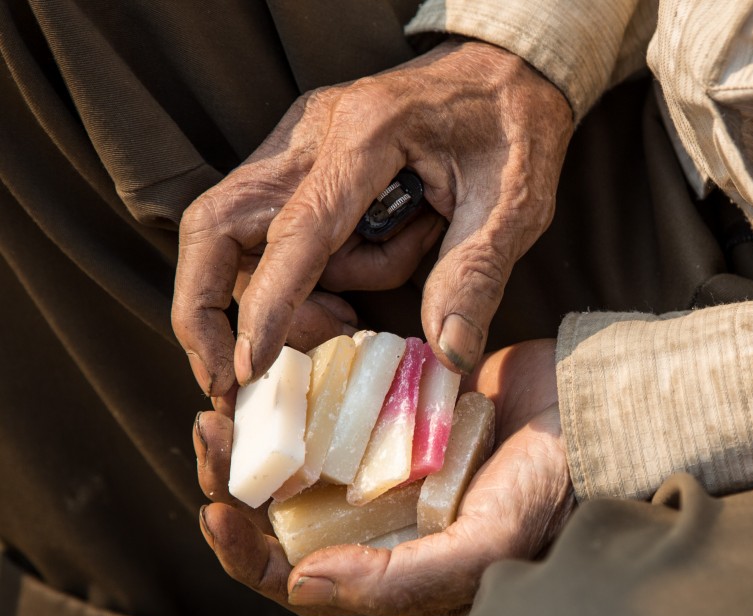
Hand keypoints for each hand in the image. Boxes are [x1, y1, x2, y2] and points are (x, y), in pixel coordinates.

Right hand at [172, 40, 573, 395]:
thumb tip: (450, 353)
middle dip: (205, 305)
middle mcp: (313, 135)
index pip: (296, 230)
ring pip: (243, 239)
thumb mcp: (515, 204)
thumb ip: (475, 274)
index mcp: (367, 134)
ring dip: (286, 296)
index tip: (244, 369)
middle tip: (231, 376)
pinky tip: (354, 288)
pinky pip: (274, 237)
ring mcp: (299, 148)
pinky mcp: (302, 167)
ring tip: (353, 315)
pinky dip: (303, 279)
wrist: (505, 71)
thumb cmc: (514, 129)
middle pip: (217, 223)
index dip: (268, 304)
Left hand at [193, 339, 573, 615]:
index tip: (214, 508)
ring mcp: (384, 459)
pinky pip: (335, 401)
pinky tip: (281, 367)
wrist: (593, 411)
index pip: (294, 574)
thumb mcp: (483, 547)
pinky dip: (303, 389)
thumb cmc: (549, 489)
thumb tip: (301, 582)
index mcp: (389, 561)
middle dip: (233, 476)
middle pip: (280, 507)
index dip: (246, 552)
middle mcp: (376, 515)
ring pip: (299, 451)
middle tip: (211, 428)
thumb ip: (399, 580)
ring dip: (259, 428)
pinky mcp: (395, 408)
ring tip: (233, 394)